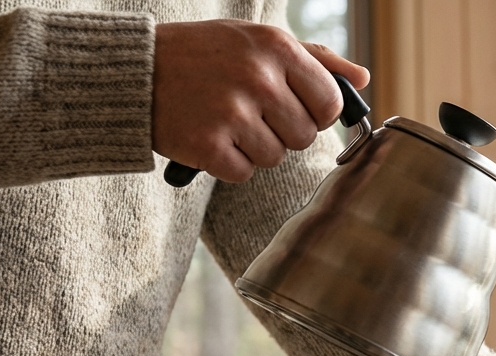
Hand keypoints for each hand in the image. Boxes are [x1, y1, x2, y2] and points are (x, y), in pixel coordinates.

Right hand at [152, 20, 370, 181]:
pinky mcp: (207, 145)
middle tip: (248, 112)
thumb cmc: (203, 55)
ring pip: (276, 157)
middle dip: (282, 131)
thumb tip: (363, 79)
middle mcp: (258, 78)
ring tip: (224, 120)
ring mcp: (231, 112)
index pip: (330, 104)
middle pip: (304, 136)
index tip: (292, 106)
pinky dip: (227, 163)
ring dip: (254, 148)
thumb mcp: (257, 41)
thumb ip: (316, 60)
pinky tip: (209, 137)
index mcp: (276, 48)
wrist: (132, 71)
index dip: (314, 113)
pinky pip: (243, 173)